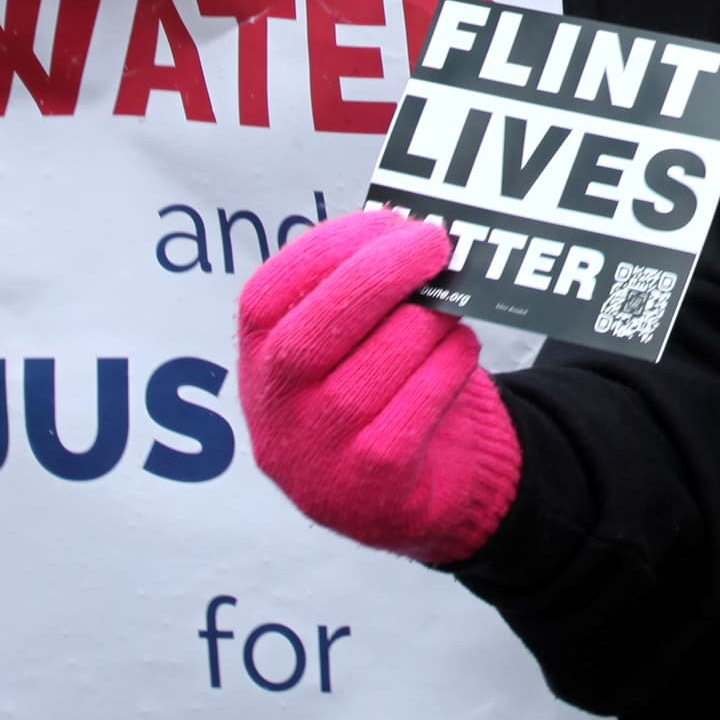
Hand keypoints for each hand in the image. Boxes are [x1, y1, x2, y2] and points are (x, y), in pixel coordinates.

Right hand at [238, 209, 520, 565]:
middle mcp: (276, 416)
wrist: (416, 499)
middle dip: (376, 276)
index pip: (264, 301)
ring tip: (448, 307)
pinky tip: (459, 348)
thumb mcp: (347, 350)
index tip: (386, 220)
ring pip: (372, 370)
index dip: (325, 250)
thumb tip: (406, 229)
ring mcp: (320, 457)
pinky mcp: (375, 484)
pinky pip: (417, 406)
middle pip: (309, 338)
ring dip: (425, 321)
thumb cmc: (384, 396)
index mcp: (259, 366)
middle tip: (433, 241)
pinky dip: (447, 363)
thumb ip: (359, 296)